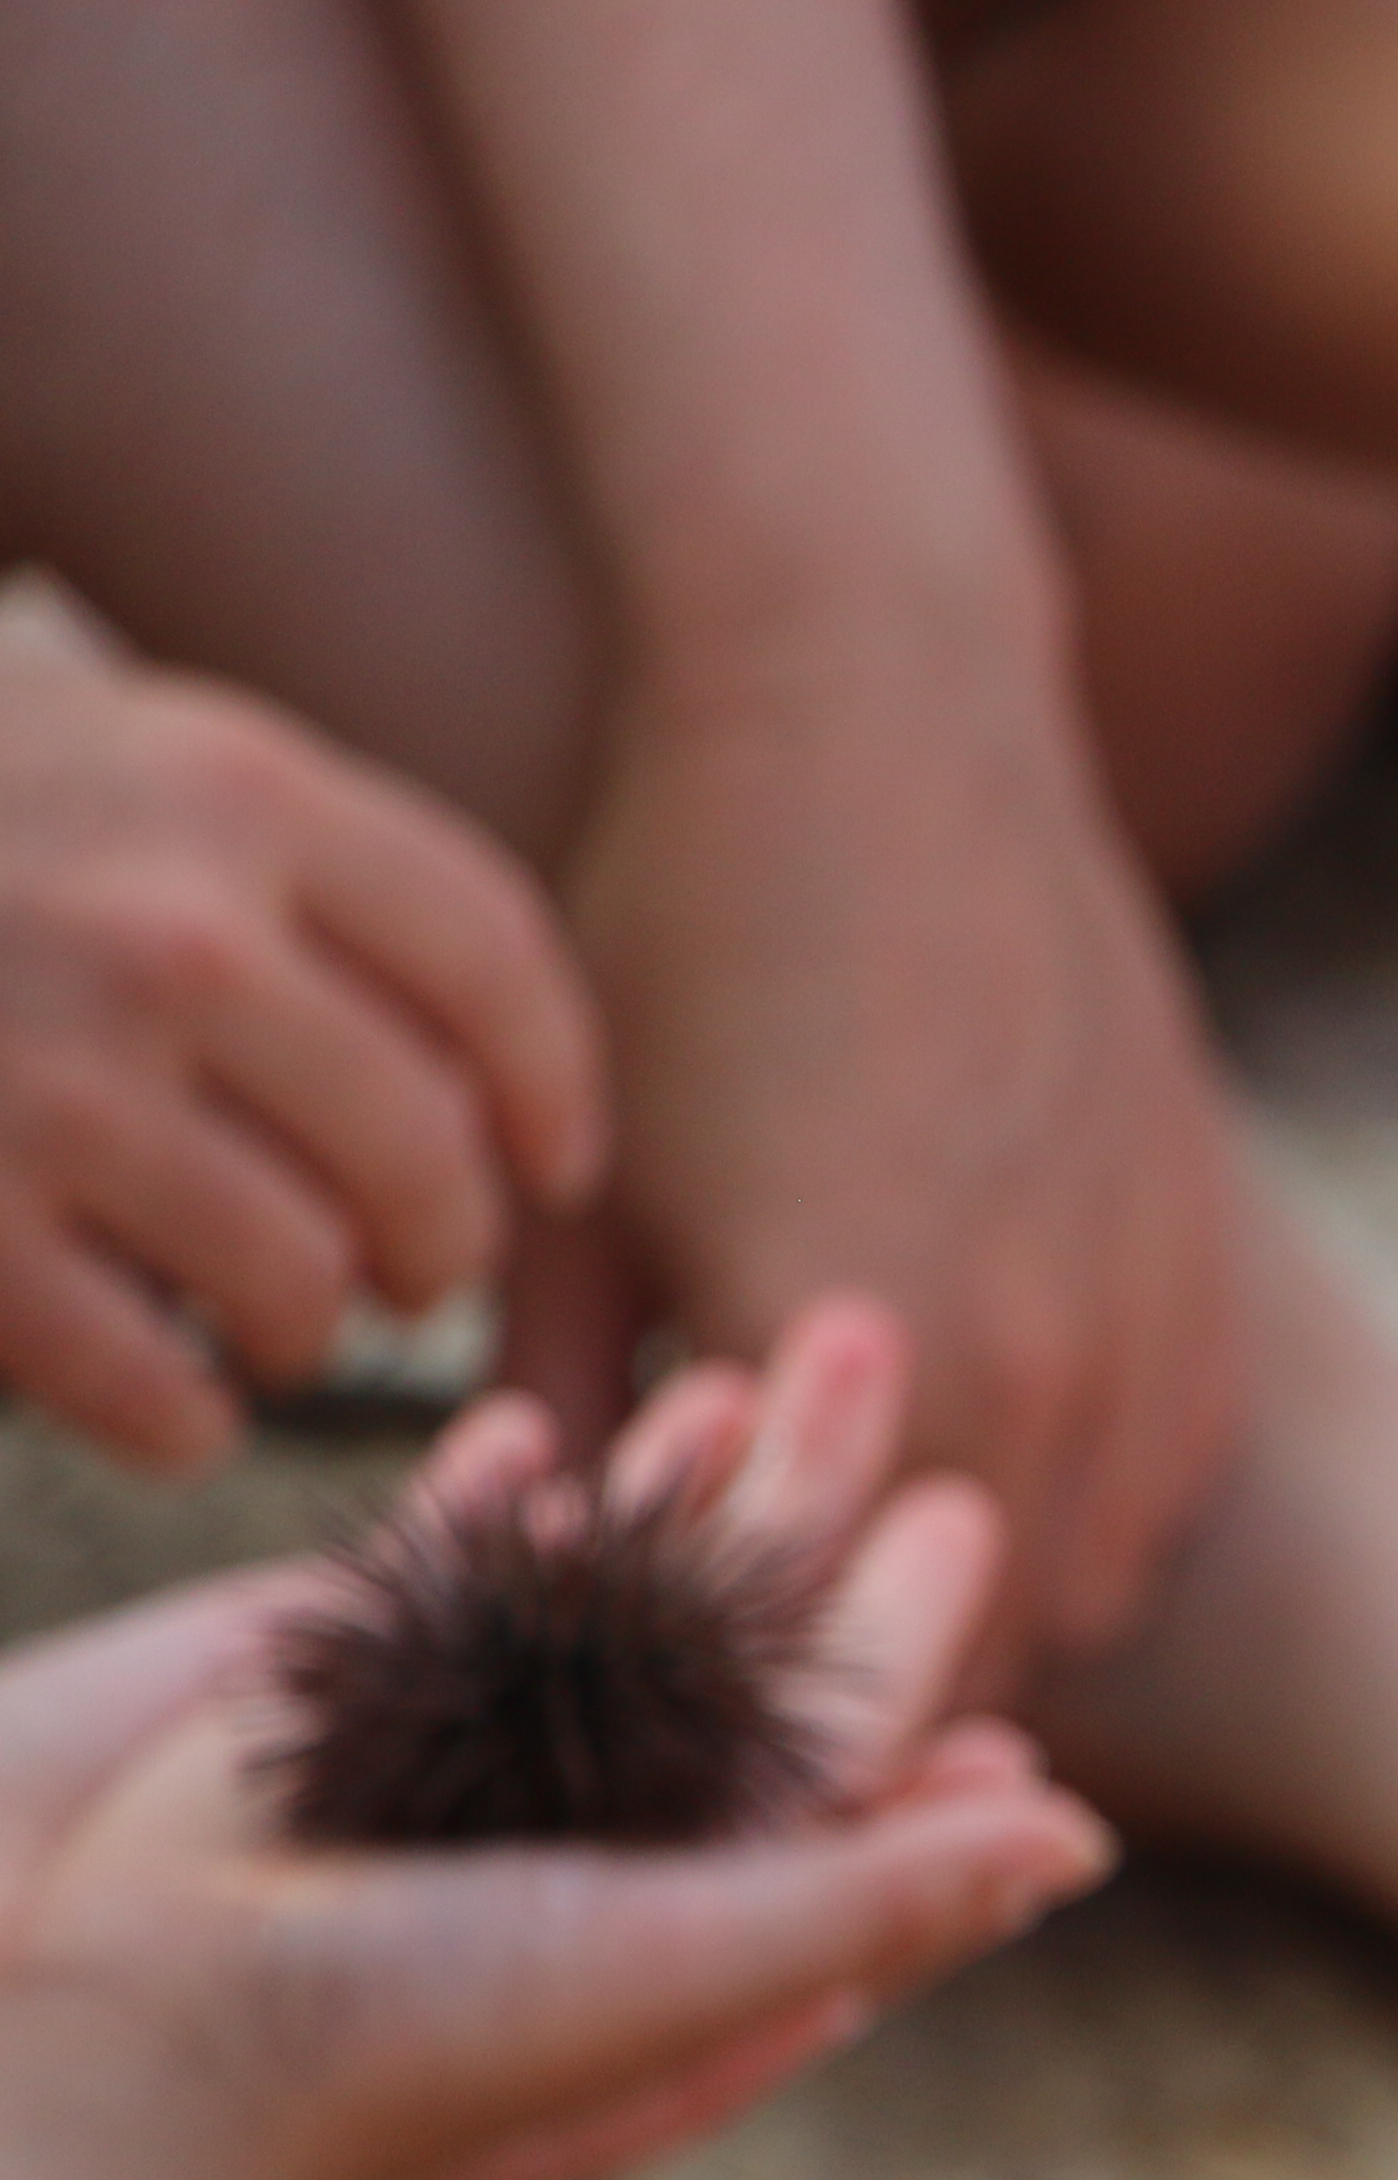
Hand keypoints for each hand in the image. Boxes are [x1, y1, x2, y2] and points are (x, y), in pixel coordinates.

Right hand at [0, 582, 603, 1471]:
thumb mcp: (132, 754)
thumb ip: (304, 866)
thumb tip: (494, 1070)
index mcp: (239, 795)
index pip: (496, 967)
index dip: (553, 1093)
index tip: (558, 1168)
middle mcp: (174, 932)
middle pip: (422, 1154)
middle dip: (440, 1246)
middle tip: (414, 1275)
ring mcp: (53, 1076)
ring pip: (302, 1283)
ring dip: (304, 1332)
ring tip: (279, 1327)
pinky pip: (143, 1382)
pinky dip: (181, 1421)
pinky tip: (179, 1408)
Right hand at [0, 1295, 1111, 2179]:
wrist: (136, 2035)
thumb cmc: (430, 2033)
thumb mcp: (698, 1960)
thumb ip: (887, 1892)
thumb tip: (1084, 1841)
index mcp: (698, 1893)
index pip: (846, 1738)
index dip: (911, 1629)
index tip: (975, 1509)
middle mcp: (593, 1824)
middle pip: (741, 1632)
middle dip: (810, 1496)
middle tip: (871, 1342)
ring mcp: (464, 1755)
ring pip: (606, 1585)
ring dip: (679, 1475)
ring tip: (748, 1361)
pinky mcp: (340, 1698)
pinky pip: (446, 1575)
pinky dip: (506, 1498)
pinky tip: (558, 1424)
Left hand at [544, 671, 1248, 1665]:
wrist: (894, 737)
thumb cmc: (695, 943)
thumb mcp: (573, 1191)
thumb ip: (554, 1410)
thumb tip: (530, 1572)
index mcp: (862, 1356)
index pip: (802, 1644)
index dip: (716, 1719)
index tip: (648, 1730)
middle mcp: (1039, 1365)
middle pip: (951, 1650)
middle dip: (844, 1698)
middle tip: (739, 1703)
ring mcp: (1147, 1331)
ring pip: (1070, 1601)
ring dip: (969, 1624)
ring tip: (852, 1602)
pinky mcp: (1212, 1292)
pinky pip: (1154, 1501)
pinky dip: (1069, 1533)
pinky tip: (973, 1489)